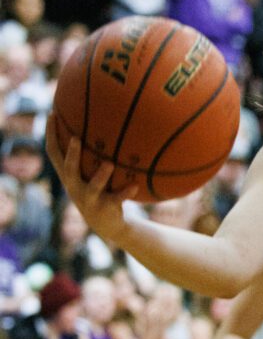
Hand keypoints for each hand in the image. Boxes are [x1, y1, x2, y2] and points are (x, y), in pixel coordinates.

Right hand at [45, 114, 135, 243]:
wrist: (107, 225)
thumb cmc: (99, 191)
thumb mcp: (90, 173)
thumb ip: (90, 155)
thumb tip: (103, 124)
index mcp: (69, 176)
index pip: (53, 153)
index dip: (51, 134)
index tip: (52, 113)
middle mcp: (74, 187)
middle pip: (68, 169)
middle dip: (72, 154)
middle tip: (77, 138)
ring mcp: (89, 199)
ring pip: (92, 187)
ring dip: (101, 176)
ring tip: (109, 164)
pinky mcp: (105, 209)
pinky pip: (116, 199)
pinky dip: (126, 192)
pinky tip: (135, 186)